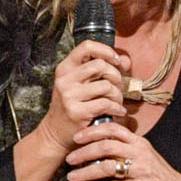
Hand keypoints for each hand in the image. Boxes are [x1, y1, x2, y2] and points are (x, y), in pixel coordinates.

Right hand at [38, 39, 129, 153]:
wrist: (56, 133)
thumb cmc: (73, 106)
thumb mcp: (81, 85)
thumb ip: (101, 71)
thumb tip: (125, 60)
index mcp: (65, 68)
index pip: (86, 46)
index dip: (105, 50)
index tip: (116, 62)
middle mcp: (65, 79)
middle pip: (100, 65)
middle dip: (115, 76)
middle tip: (117, 87)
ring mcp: (69, 95)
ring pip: (106, 85)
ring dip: (117, 95)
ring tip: (116, 102)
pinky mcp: (77, 112)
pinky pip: (106, 103)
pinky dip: (117, 108)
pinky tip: (118, 111)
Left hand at [67, 122, 180, 180]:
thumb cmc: (161, 177)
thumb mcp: (146, 157)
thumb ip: (127, 151)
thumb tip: (100, 150)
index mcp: (139, 143)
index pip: (114, 129)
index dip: (93, 131)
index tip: (77, 137)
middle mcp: (140, 153)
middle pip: (106, 146)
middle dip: (84, 152)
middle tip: (70, 158)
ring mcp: (140, 171)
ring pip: (107, 167)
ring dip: (85, 172)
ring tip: (72, 177)